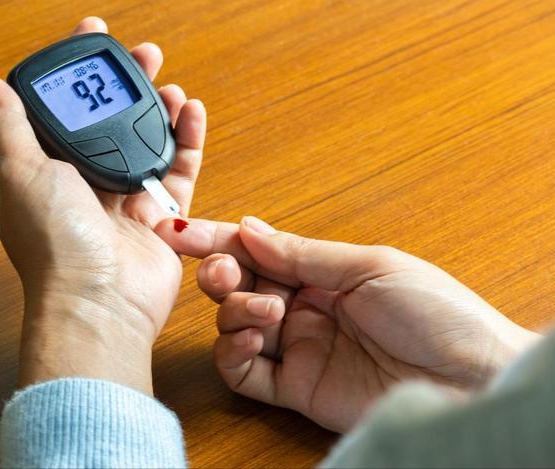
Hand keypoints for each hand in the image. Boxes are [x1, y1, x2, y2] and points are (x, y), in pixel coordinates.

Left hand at [0, 17, 205, 394]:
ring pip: (147, 143)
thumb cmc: (56, 244)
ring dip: (159, 109)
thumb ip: (10, 127)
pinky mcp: (160, 217)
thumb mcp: (22, 173)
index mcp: (49, 172)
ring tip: (168, 84)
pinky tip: (191, 112)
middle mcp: (86, 185)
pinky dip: (187, 140)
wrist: (99, 301)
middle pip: (111, 123)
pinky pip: (178, 171)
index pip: (65, 110)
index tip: (93, 39)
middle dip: (127, 86)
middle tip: (143, 57)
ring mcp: (125, 201)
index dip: (79, 74)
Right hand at [157, 216, 538, 430]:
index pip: (257, 250)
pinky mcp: (296, 388)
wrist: (469, 378)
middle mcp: (304, 308)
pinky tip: (254, 339)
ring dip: (235, 311)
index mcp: (322, 273)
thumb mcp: (369, 266)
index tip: (178, 229)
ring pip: (234, 326)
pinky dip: (234, 353)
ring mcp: (298, 348)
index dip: (216, 238)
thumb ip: (302, 253)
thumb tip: (249, 227)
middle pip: (238, 286)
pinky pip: (244, 372)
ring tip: (268, 310)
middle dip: (220, 272)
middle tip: (223, 271)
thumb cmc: (436, 313)